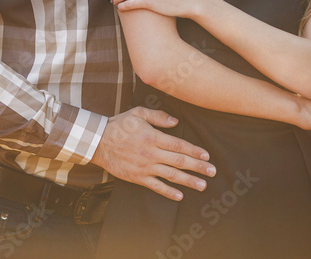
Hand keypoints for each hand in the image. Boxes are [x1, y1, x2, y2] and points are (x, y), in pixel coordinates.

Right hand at [90, 107, 214, 200]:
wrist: (97, 142)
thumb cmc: (119, 125)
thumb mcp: (138, 113)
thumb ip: (158, 117)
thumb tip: (176, 122)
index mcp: (152, 137)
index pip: (178, 145)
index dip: (194, 151)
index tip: (206, 155)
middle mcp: (151, 153)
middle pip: (179, 161)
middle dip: (198, 167)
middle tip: (212, 171)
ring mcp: (144, 167)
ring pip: (171, 175)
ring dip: (188, 181)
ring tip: (202, 185)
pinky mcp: (137, 177)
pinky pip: (155, 186)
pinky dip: (168, 192)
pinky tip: (180, 196)